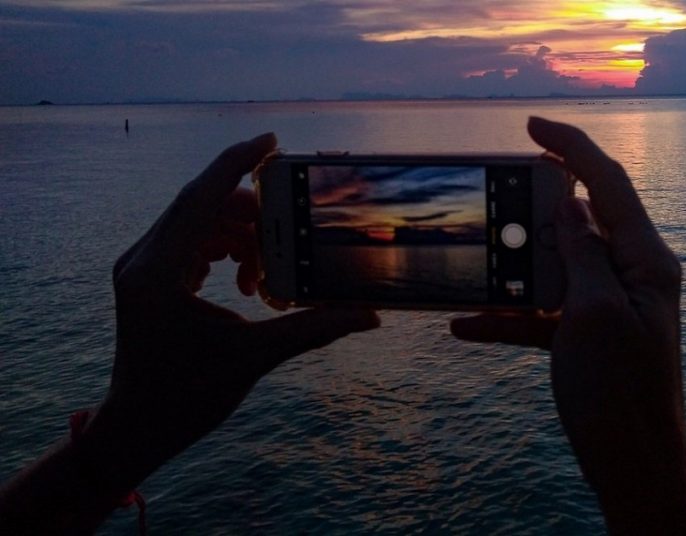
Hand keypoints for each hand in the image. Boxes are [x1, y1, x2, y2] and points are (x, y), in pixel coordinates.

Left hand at [82, 133, 379, 494]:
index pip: (200, 197)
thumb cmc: (185, 398)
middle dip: (252, 212)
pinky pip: (192, 242)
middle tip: (292, 227)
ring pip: (199, 223)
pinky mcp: (148, 277)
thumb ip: (312, 328)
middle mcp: (142, 259)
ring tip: (269, 277)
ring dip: (242, 237)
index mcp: (158, 272)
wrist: (138, 428)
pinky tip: (249, 281)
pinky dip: (225, 250)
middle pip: (202, 204)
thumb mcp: (253, 358)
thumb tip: (369, 314)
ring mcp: (141, 267)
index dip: (238, 163)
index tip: (272, 141)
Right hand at [451, 117, 685, 533]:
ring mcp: (609, 309)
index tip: (531, 123)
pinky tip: (467, 324)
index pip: (609, 184)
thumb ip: (581, 252)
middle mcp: (632, 277)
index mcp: (647, 261)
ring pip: (555, 268)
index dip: (571, 146)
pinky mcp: (588, 339)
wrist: (632, 468)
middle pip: (579, 222)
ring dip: (514, 268)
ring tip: (475, 265)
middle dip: (533, 211)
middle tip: (493, 198)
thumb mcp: (593, 313)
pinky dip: (509, 316)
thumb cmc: (621, 394)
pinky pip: (544, 314)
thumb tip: (569, 205)